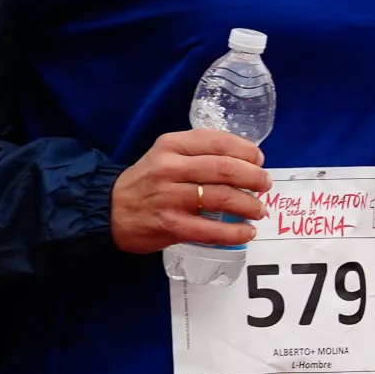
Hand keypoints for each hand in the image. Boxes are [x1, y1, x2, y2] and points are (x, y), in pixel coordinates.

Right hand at [110, 129, 271, 252]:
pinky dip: (236, 232)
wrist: (108, 209)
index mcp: (172, 145)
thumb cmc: (147, 181)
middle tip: (265, 186)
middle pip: (225, 168)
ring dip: (250, 205)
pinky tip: (247, 232)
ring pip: (222, 197)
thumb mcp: (167, 155)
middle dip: (254, 177)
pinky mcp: (170, 224)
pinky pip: (211, 229)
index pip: (218, 141)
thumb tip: (247, 161)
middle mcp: (170, 168)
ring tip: (259, 210)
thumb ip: (199, 153)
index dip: (247, 151)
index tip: (260, 160)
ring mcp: (170, 197)